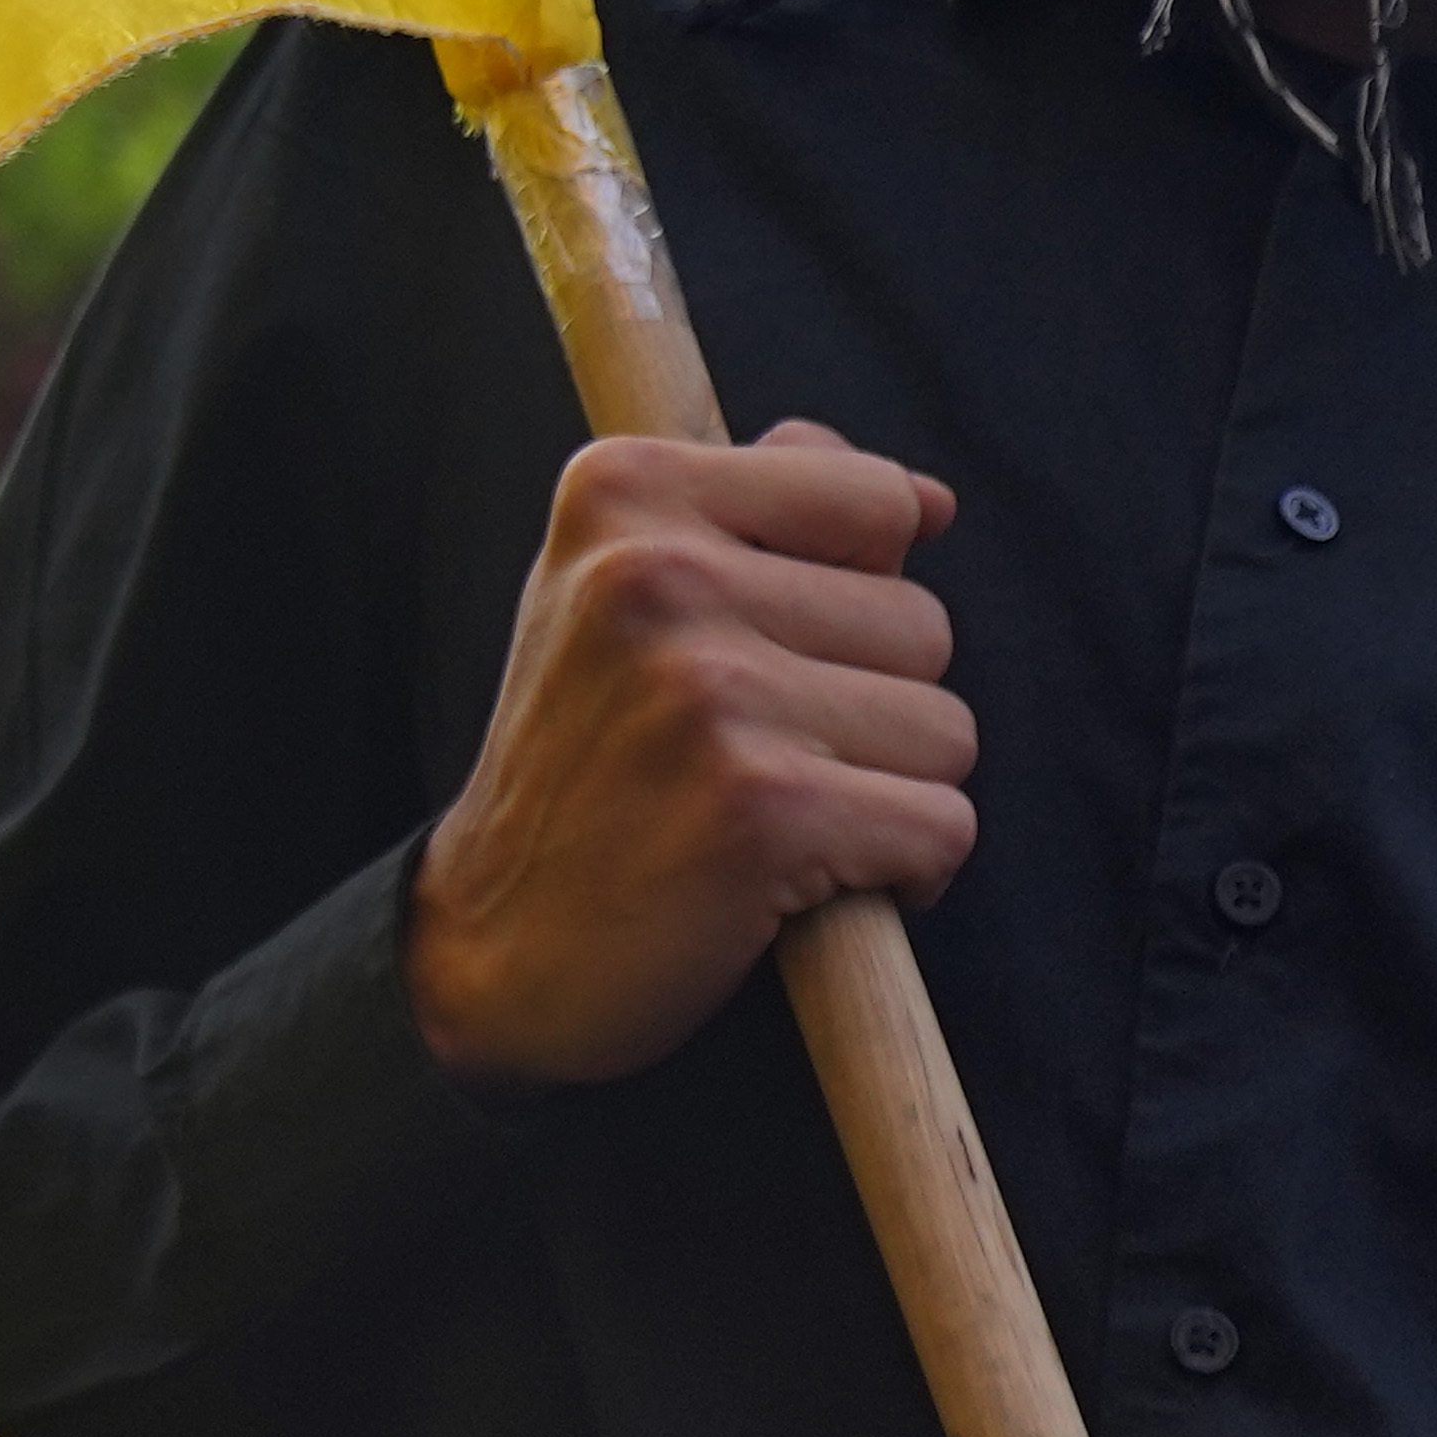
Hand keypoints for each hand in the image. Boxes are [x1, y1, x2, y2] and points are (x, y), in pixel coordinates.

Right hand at [399, 429, 976, 1086]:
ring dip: (891, 794)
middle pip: (922, 623)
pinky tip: (811, 884)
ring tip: (780, 819)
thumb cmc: (592, 763)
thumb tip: (928, 499)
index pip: (872, 499)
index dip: (860, 593)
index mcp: (622, 489)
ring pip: (944, 728)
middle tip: (761, 761)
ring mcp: (708, 690)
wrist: (492, 947)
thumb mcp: (630, 596)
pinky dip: (909, 872)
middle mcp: (656, 571)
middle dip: (874, 708)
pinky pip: (941, 824)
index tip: (777, 656)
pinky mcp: (762, 807)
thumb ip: (765, 514)